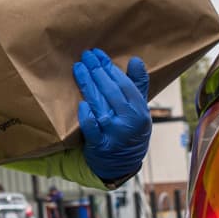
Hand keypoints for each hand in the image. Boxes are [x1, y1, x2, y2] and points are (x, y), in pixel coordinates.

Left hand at [76, 49, 151, 183]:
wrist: (121, 163)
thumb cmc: (129, 130)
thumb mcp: (139, 109)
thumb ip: (137, 85)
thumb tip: (135, 60)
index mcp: (139, 110)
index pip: (124, 84)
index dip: (110, 68)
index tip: (98, 54)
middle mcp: (128, 121)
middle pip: (111, 92)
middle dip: (97, 71)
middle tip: (86, 56)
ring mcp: (114, 134)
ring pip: (100, 106)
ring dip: (88, 85)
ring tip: (79, 68)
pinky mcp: (100, 145)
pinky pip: (92, 129)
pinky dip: (88, 117)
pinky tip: (82, 104)